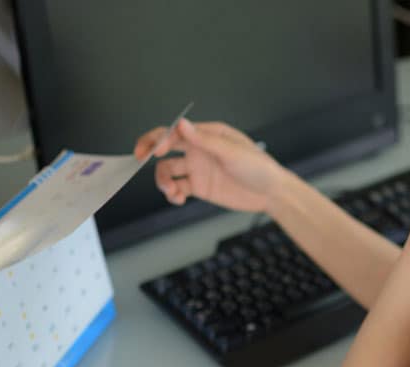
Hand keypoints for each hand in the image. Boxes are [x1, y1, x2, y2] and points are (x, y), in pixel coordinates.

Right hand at [134, 119, 288, 212]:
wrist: (271, 193)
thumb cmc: (259, 167)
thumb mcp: (232, 152)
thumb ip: (205, 140)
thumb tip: (182, 124)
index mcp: (207, 134)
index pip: (176, 131)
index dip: (160, 138)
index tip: (155, 150)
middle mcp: (199, 149)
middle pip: (165, 147)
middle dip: (149, 151)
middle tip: (138, 158)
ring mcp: (198, 168)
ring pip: (167, 170)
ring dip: (162, 180)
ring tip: (170, 191)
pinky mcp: (199, 187)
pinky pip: (177, 188)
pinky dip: (172, 194)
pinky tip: (177, 198)